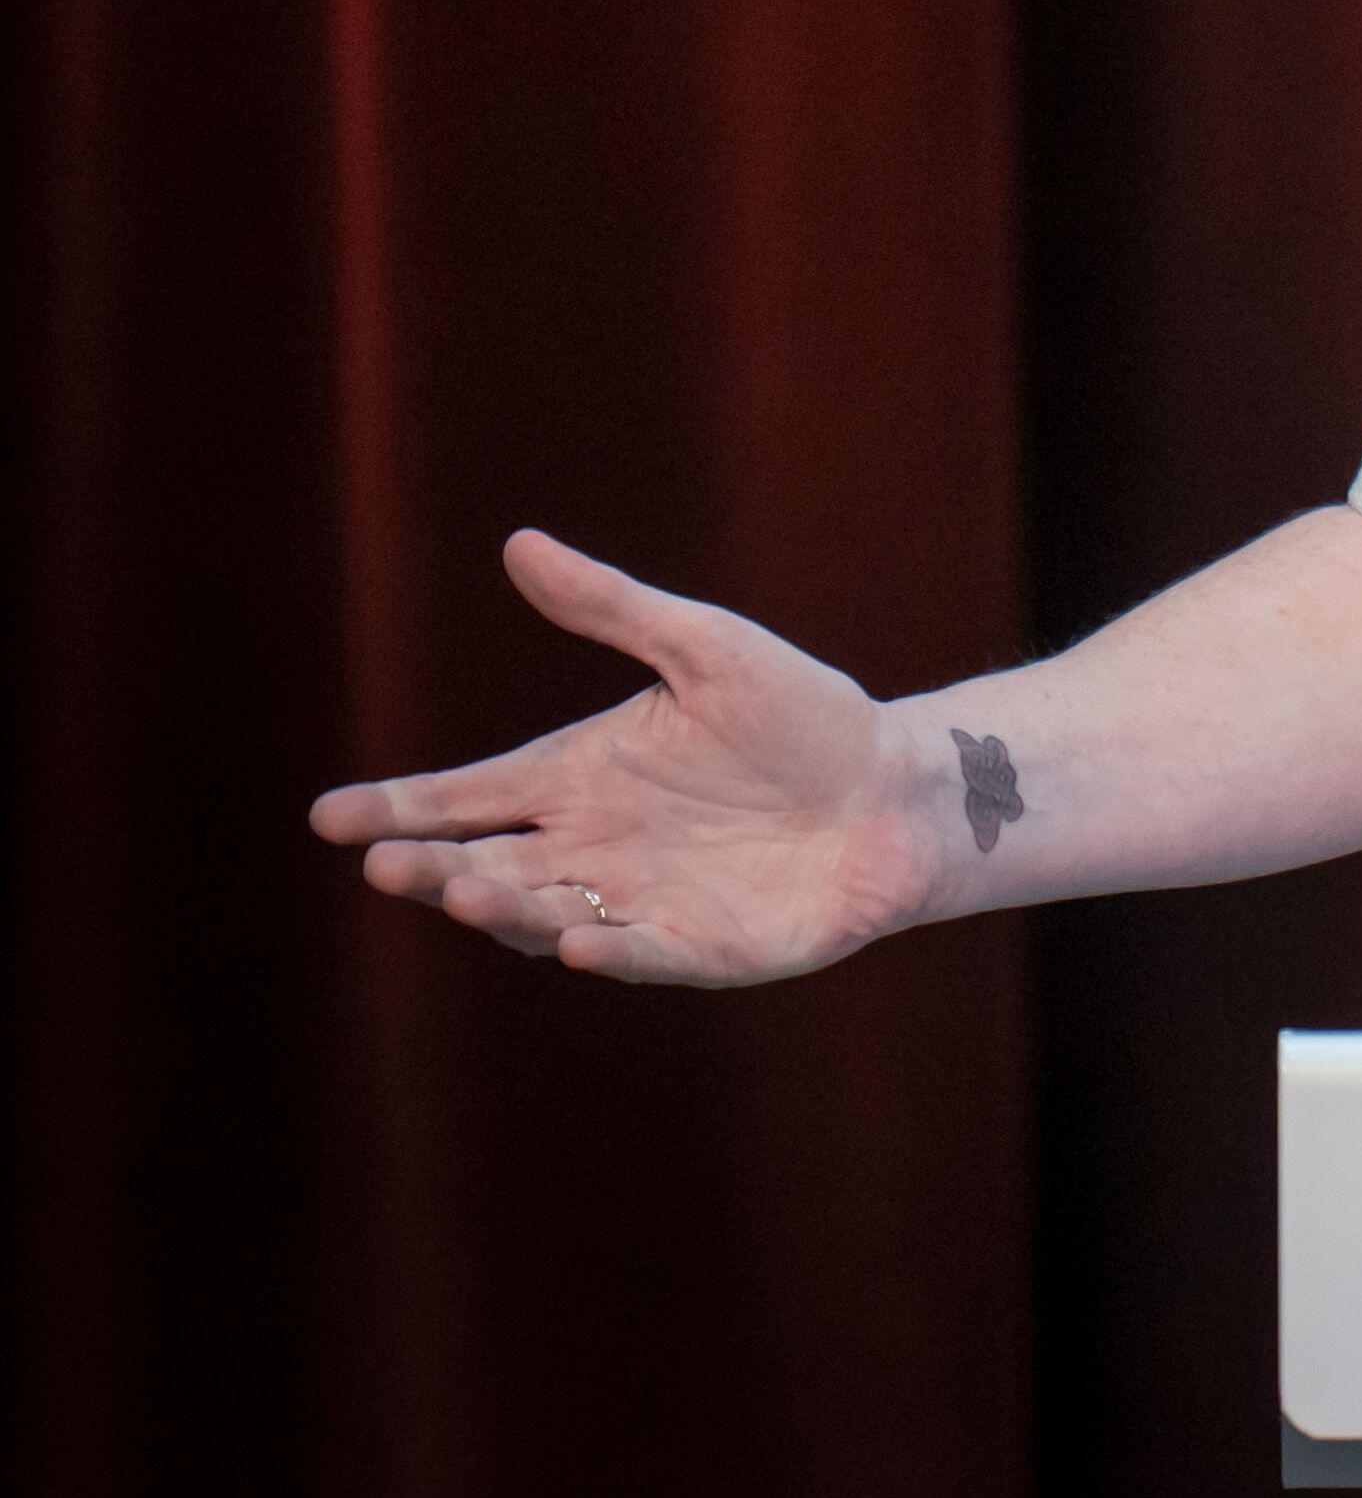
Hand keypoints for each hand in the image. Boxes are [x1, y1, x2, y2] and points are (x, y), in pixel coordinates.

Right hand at [308, 531, 944, 987]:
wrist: (895, 788)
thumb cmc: (801, 715)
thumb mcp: (705, 647)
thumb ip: (613, 608)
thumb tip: (522, 543)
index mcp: (577, 777)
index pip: (464, 796)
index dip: (398, 808)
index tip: (329, 817)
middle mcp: (591, 846)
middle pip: (484, 864)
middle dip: (428, 867)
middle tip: (385, 863)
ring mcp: (638, 901)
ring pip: (542, 916)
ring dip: (502, 909)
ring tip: (462, 889)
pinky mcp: (700, 947)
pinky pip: (639, 954)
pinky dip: (605, 951)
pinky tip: (575, 941)